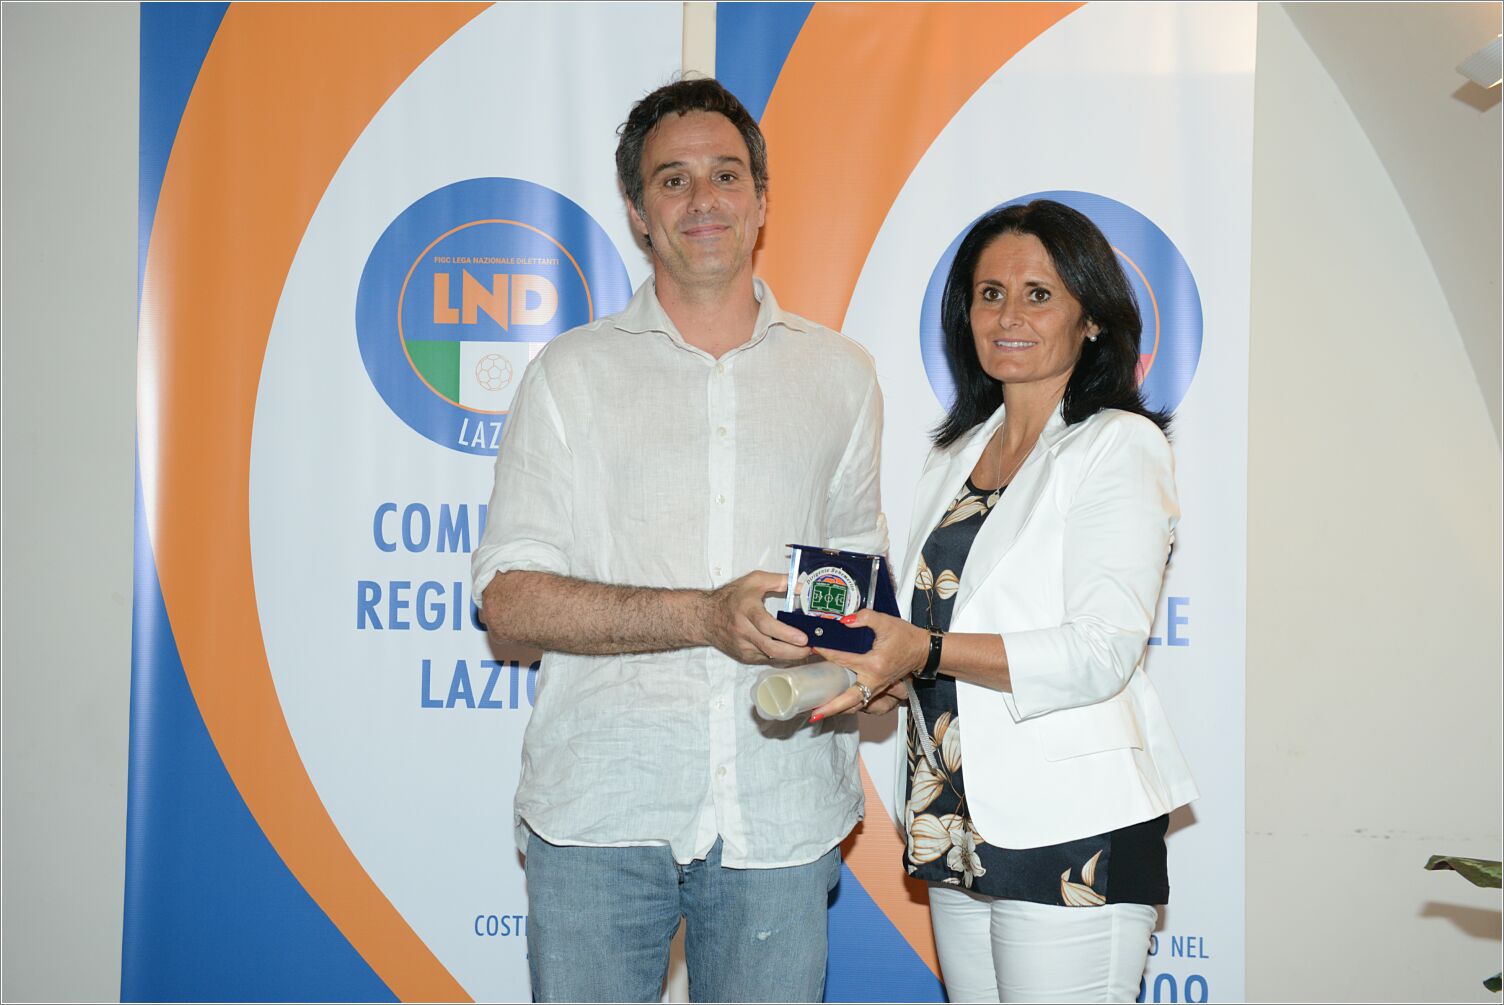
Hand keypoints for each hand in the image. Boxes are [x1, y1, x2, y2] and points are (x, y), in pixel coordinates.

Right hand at [703, 570, 811, 664]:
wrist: (705, 617)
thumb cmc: (731, 597)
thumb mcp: (754, 581)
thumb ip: (780, 581)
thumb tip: (802, 587)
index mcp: (747, 609)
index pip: (766, 625)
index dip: (786, 633)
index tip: (803, 638)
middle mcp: (743, 630)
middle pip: (770, 647)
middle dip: (794, 652)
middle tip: (810, 648)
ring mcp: (743, 646)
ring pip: (770, 656)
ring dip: (790, 656)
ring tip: (806, 650)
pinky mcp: (744, 656)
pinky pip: (766, 659)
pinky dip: (781, 656)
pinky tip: (792, 651)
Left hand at [808, 609, 927, 719]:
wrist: (923, 650)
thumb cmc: (906, 637)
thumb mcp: (886, 622)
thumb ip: (865, 618)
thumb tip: (843, 621)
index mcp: (874, 664)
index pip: (842, 660)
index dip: (825, 653)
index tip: (812, 649)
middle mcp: (874, 680)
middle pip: (849, 700)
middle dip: (830, 708)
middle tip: (812, 713)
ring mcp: (876, 688)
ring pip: (855, 705)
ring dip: (837, 709)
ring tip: (818, 710)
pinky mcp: (877, 690)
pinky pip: (861, 702)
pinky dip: (847, 705)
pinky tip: (834, 703)